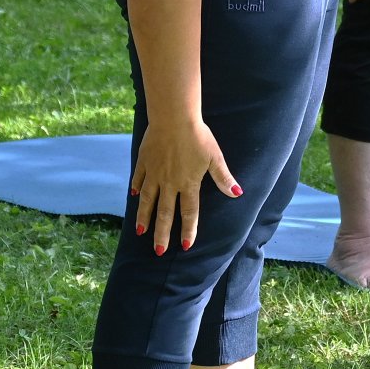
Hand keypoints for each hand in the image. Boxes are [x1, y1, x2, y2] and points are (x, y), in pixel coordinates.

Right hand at [130, 115, 239, 254]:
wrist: (174, 117)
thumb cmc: (198, 136)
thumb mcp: (214, 157)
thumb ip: (223, 178)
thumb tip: (237, 193)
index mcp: (188, 183)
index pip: (189, 212)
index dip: (188, 229)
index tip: (186, 245)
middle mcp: (169, 183)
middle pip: (165, 213)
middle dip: (161, 234)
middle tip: (158, 251)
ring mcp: (154, 173)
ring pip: (147, 200)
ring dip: (144, 217)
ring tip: (140, 232)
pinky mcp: (144, 161)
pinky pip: (139, 179)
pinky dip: (136, 188)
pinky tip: (132, 196)